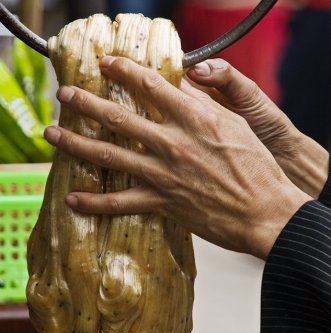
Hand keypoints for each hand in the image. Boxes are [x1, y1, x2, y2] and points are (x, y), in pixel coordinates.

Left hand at [44, 56, 310, 259]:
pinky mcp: (163, 202)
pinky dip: (96, 202)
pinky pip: (121, 202)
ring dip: (77, 144)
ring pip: (111, 155)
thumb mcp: (237, 126)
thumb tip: (181, 87)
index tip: (106, 63)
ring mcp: (164, 174)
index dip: (124, 71)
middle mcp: (174, 143)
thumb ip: (205, 105)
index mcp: (195, 120)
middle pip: (120, 118)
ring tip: (52, 134)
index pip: (151, 86)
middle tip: (65, 95)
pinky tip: (74, 199)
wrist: (264, 213)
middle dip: (87, 103)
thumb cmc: (257, 169)